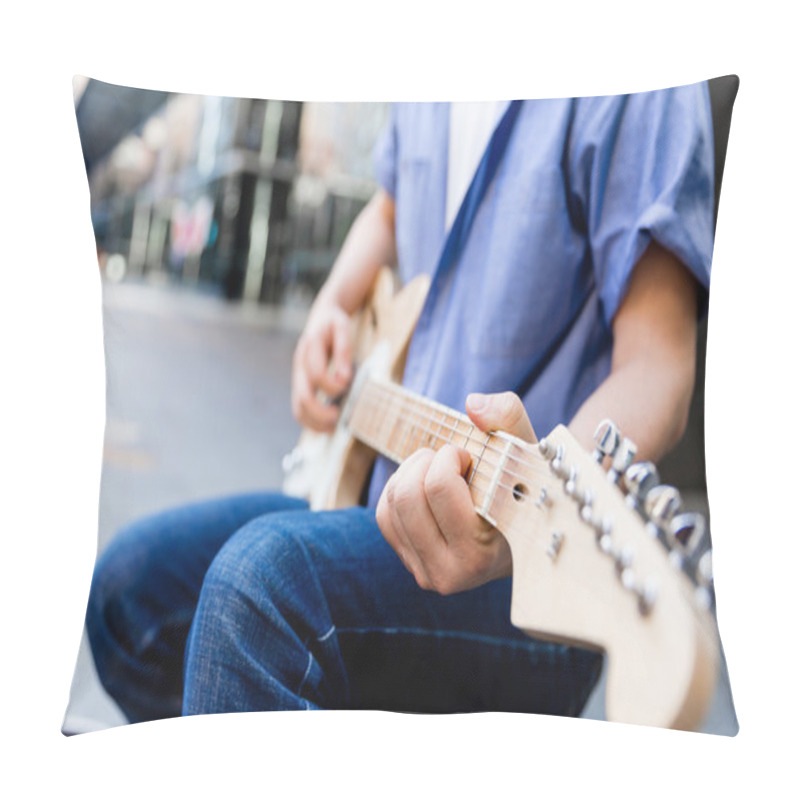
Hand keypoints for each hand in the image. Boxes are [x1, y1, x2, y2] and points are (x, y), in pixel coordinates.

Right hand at [291, 300, 352, 431]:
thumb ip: (343, 351)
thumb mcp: (342, 327)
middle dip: (321, 412)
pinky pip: (300, 408)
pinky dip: (311, 421)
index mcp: (310, 347)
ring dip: (314, 422)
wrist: (320, 317)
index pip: (316, 373)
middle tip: (339, 417)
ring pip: (298, 407)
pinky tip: (327, 425)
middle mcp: (300, 364)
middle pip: (303, 397)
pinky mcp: (300, 384)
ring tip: (333, 427)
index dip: (332, 386)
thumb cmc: (334, 323)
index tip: (347, 387)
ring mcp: (298, 376)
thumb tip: (344, 378)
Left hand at [376, 391, 536, 594]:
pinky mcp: (409, 563)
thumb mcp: (525, 447)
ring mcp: (426, 574)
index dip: (451, 456)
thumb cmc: (522, 486)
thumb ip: (507, 417)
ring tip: (441, 470)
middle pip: (407, 495)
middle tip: (452, 459)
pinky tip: (427, 487)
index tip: (469, 457)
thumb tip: (473, 405)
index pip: (439, 487)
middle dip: (427, 461)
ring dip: (413, 471)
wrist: (521, 531)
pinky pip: (384, 515)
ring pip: (392, 502)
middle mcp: (450, 574)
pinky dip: (400, 488)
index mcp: (482, 554)